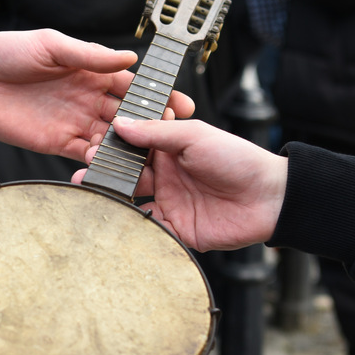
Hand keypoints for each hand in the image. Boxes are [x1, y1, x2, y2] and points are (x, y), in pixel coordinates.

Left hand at [0, 29, 195, 161]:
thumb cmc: (10, 52)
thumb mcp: (52, 45)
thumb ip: (90, 56)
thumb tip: (132, 58)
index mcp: (92, 72)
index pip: (132, 85)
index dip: (156, 95)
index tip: (179, 105)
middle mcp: (89, 99)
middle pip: (128, 116)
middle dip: (149, 126)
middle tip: (168, 135)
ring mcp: (75, 122)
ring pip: (111, 139)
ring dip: (127, 146)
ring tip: (144, 154)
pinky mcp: (57, 143)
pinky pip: (84, 155)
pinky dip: (99, 161)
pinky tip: (111, 163)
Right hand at [73, 118, 287, 251]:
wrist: (269, 197)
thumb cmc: (238, 159)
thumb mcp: (195, 135)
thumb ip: (156, 132)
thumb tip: (120, 124)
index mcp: (170, 150)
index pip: (133, 146)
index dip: (113, 145)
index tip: (94, 144)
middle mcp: (166, 176)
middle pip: (127, 176)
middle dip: (105, 174)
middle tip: (85, 171)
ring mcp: (170, 203)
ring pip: (132, 203)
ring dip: (112, 199)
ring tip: (92, 194)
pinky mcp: (177, 230)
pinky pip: (149, 230)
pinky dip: (132, 227)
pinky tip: (117, 220)